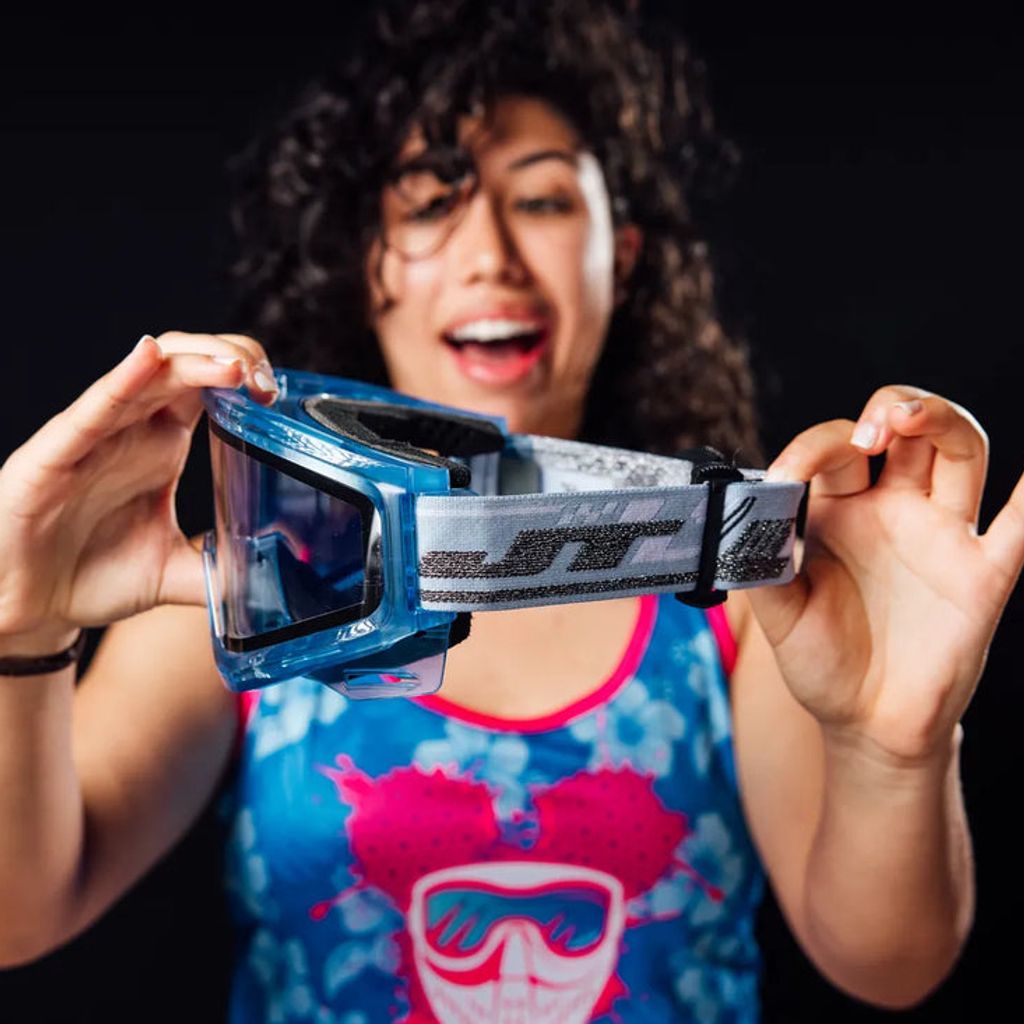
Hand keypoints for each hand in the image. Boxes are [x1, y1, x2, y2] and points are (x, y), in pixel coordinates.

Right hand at [0, 332, 277, 653]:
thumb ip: (222, 570)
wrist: (27, 607)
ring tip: (234, 366)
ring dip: (194, 362)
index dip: (246, 377)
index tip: (276, 397)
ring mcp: (95, 436)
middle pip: (185, 365)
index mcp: (164, 444)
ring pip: (146, 374)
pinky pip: (93, 409)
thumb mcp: (176, 574)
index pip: (210, 386)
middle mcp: (132, 429)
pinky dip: (123, 379)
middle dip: (231, 359)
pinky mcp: (56, 454)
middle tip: (266, 383)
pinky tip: (149, 357)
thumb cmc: (91, 575)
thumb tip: (273, 579)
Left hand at [749, 385, 1023, 765]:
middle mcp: (893, 510)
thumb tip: (744, 515)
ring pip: (961, 452)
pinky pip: (1019, 528)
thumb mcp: (779, 614)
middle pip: (908, 430)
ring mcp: (941, 537)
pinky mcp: (982, 576)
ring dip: (941, 421)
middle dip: (888, 409)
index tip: (783, 476)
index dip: (810, 449)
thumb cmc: (822, 662)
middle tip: (866, 433)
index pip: (835, 451)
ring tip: (906, 419)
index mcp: (840, 510)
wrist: (867, 723)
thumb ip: (761, 564)